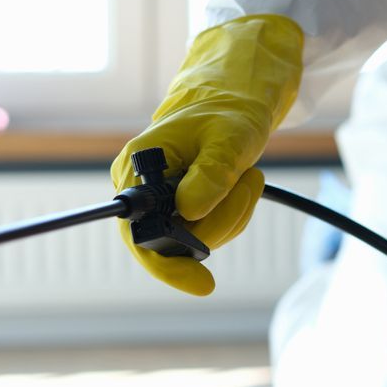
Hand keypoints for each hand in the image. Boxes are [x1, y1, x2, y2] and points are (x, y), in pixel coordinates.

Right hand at [112, 14, 304, 295]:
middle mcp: (141, 189)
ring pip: (199, 240)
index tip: (201, 283)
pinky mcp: (181, 209)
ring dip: (233, 214)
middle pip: (174, 242)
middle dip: (219, 223)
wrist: (233, 103)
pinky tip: (242, 184)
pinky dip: (233, 215)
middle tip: (248, 183)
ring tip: (246, 175)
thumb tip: (191, 214)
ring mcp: (161, 203)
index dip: (167, 263)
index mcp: (138, 168)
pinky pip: (210, 233)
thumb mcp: (228, 140)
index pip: (140, 235)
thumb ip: (210, 176)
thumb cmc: (227, 113)